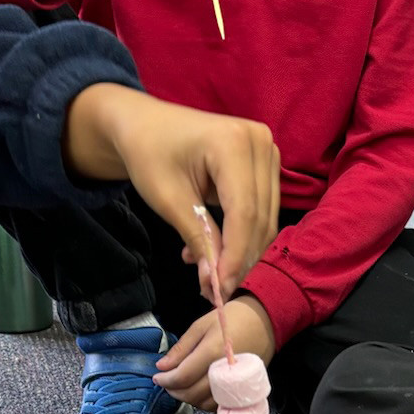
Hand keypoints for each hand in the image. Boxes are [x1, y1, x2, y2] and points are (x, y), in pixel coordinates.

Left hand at [63, 84, 279, 302]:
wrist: (145, 124)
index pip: (244, 211)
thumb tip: (214, 282)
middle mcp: (260, 142)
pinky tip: (214, 248)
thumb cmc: (149, 153)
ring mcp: (268, 150)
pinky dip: (242, 234)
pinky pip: (262, 208)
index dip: (234, 254)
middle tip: (214, 289)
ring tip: (209, 271)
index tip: (219, 289)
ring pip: (266, 217)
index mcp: (233, 143)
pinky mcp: (267, 162)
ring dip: (242, 250)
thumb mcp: (168, 199)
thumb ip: (197, 237)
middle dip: (239, 258)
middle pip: (260, 216)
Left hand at [152, 298, 276, 409]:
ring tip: (180, 387)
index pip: (182, 377)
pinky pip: (219, 404)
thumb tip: (162, 366)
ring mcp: (236, 383)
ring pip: (205, 403)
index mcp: (213, 352)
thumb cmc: (232, 319)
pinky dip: (204, 402)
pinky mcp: (244, 389)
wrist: (265, 321)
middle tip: (166, 382)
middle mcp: (224, 372)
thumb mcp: (201, 326)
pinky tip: (198, 391)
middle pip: (192, 394)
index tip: (157, 377)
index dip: (166, 380)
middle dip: (174, 391)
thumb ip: (181, 348)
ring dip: (188, 399)